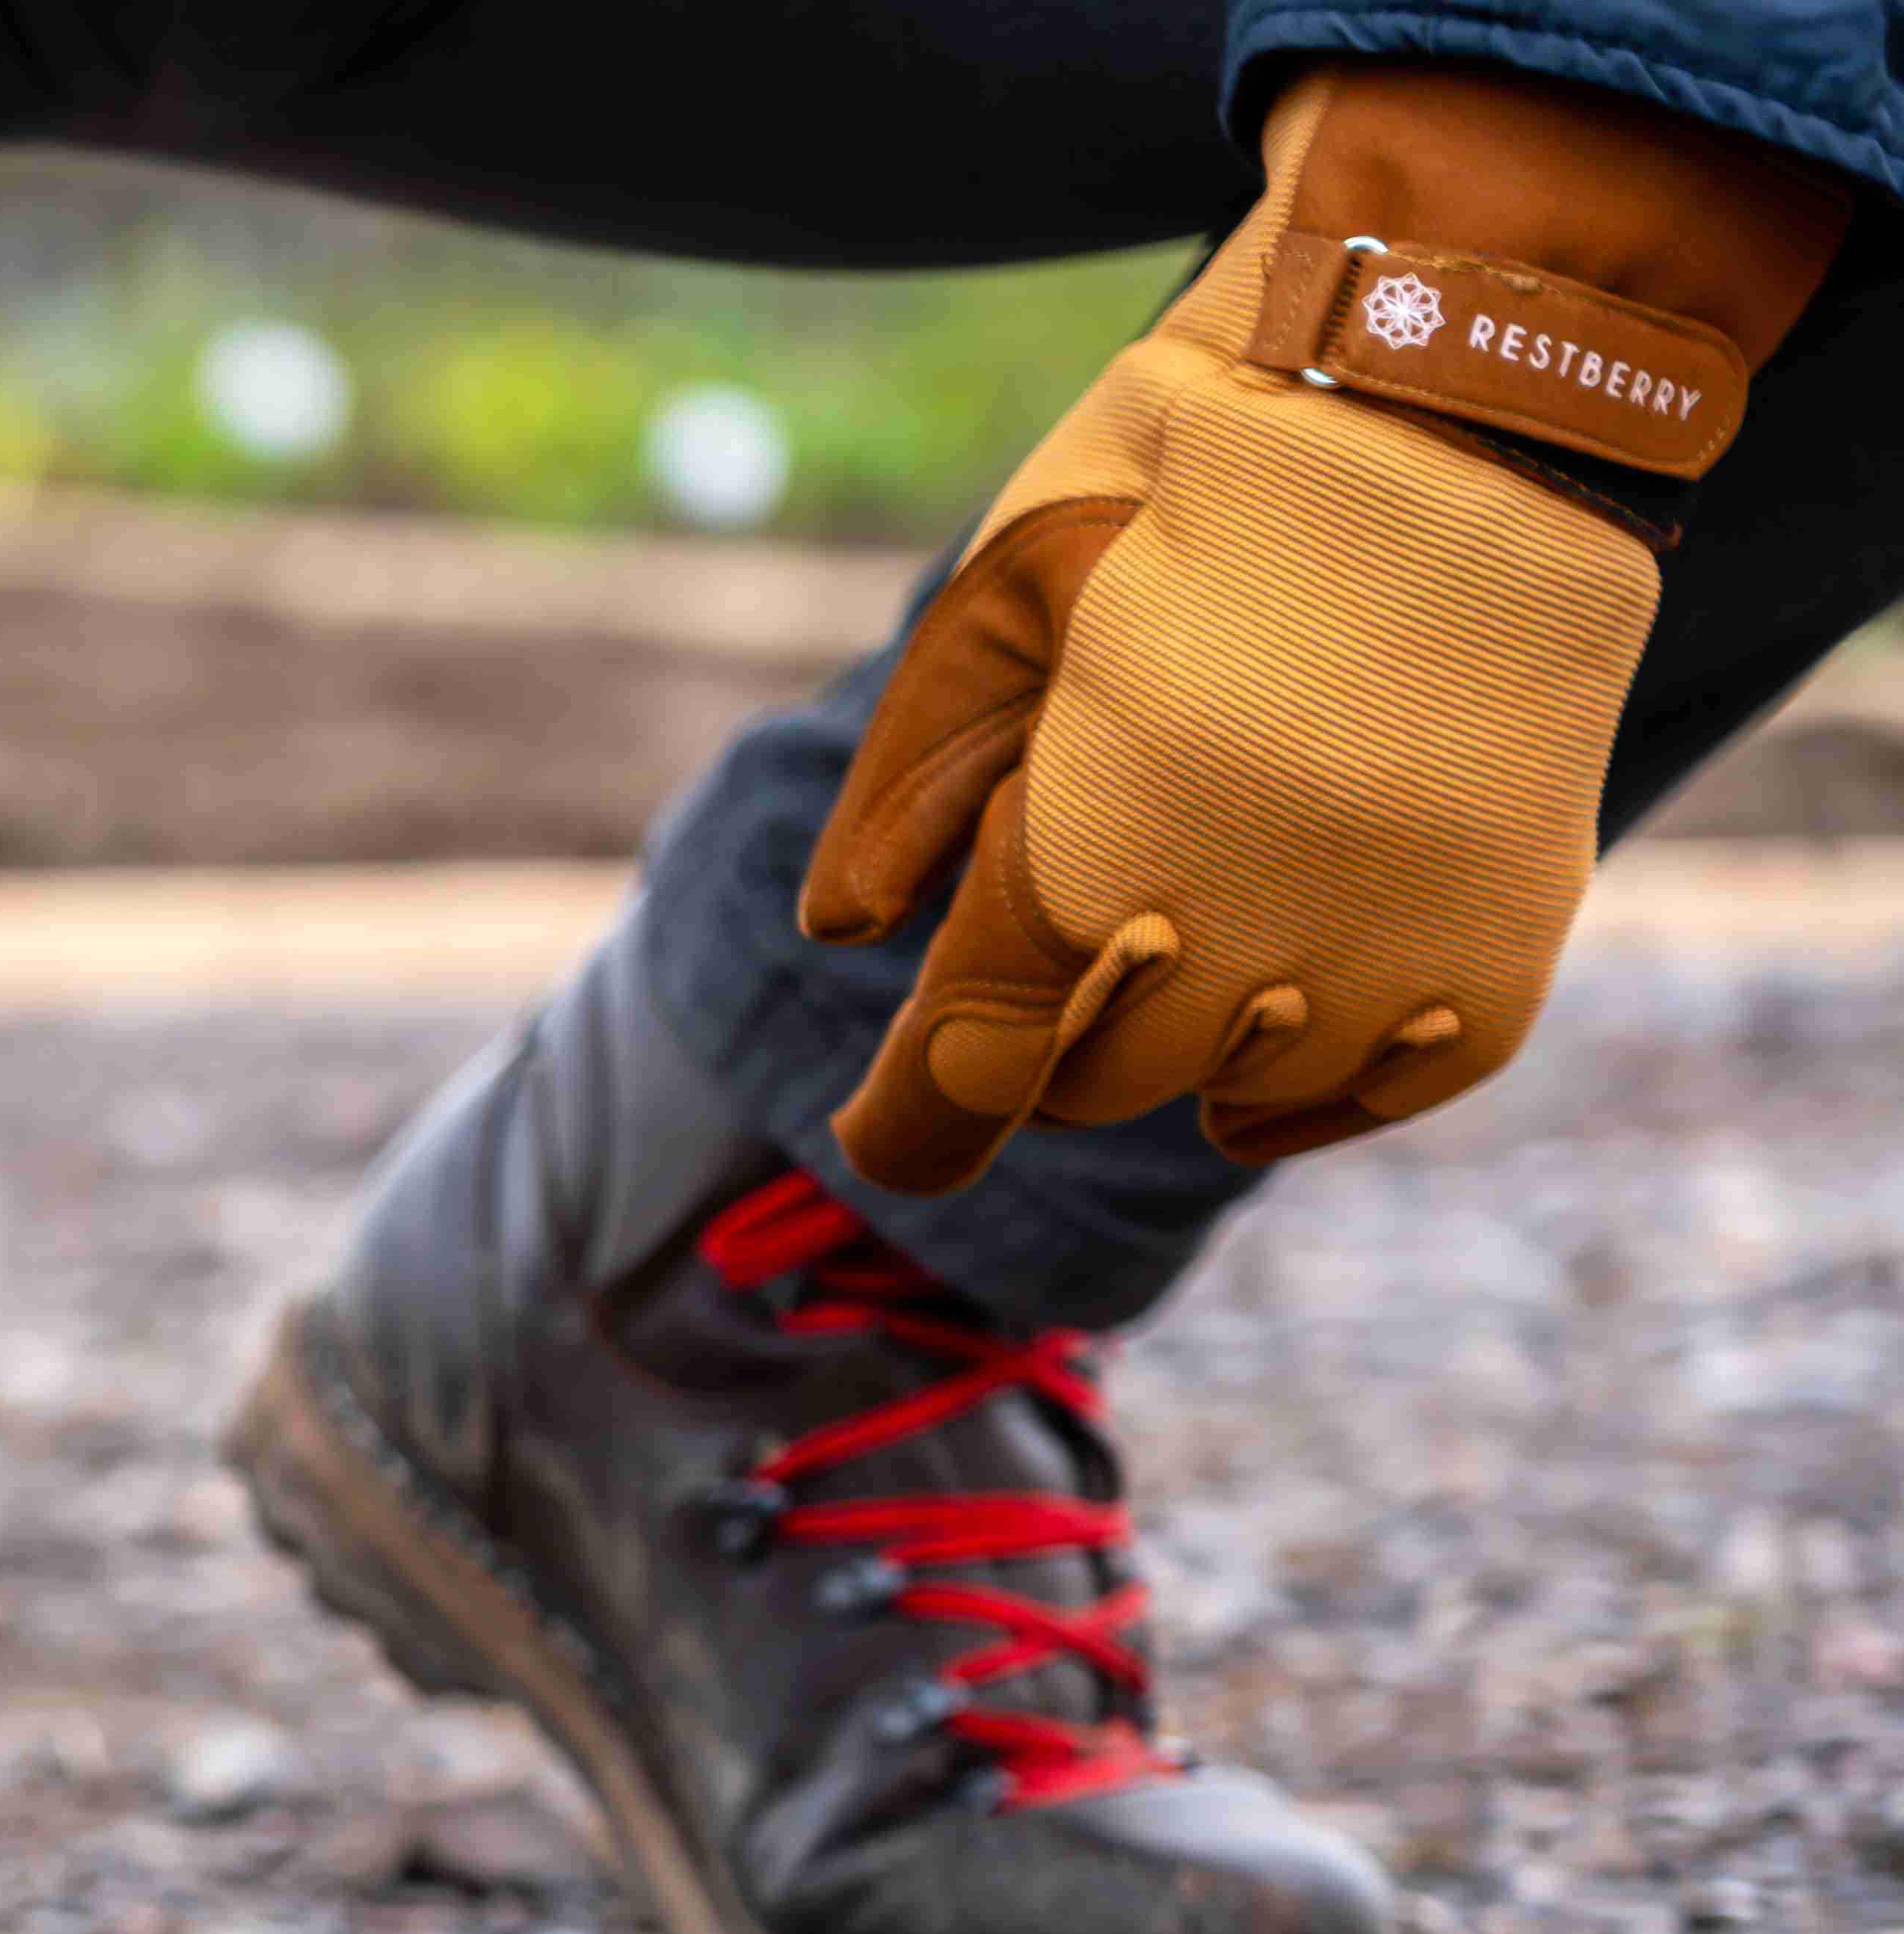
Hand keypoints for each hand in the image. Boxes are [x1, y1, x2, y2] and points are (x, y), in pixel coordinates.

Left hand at [801, 64, 1842, 1191]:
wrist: (1461, 396)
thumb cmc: (1195, 486)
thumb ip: (905, 783)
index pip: (971, 1072)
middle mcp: (1240, 937)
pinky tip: (1266, 1038)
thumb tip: (845, 936)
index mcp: (1087, 855)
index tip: (883, 1121)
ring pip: (1231, 1088)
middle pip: (1094, 1083)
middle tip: (1072, 905)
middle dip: (1053, 1020)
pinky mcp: (1502, 942)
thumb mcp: (1002, 597)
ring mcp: (1385, 951)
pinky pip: (1388, 1083)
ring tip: (1195, 900)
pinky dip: (1312, 1084)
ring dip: (1186, 1030)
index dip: (909, 1121)